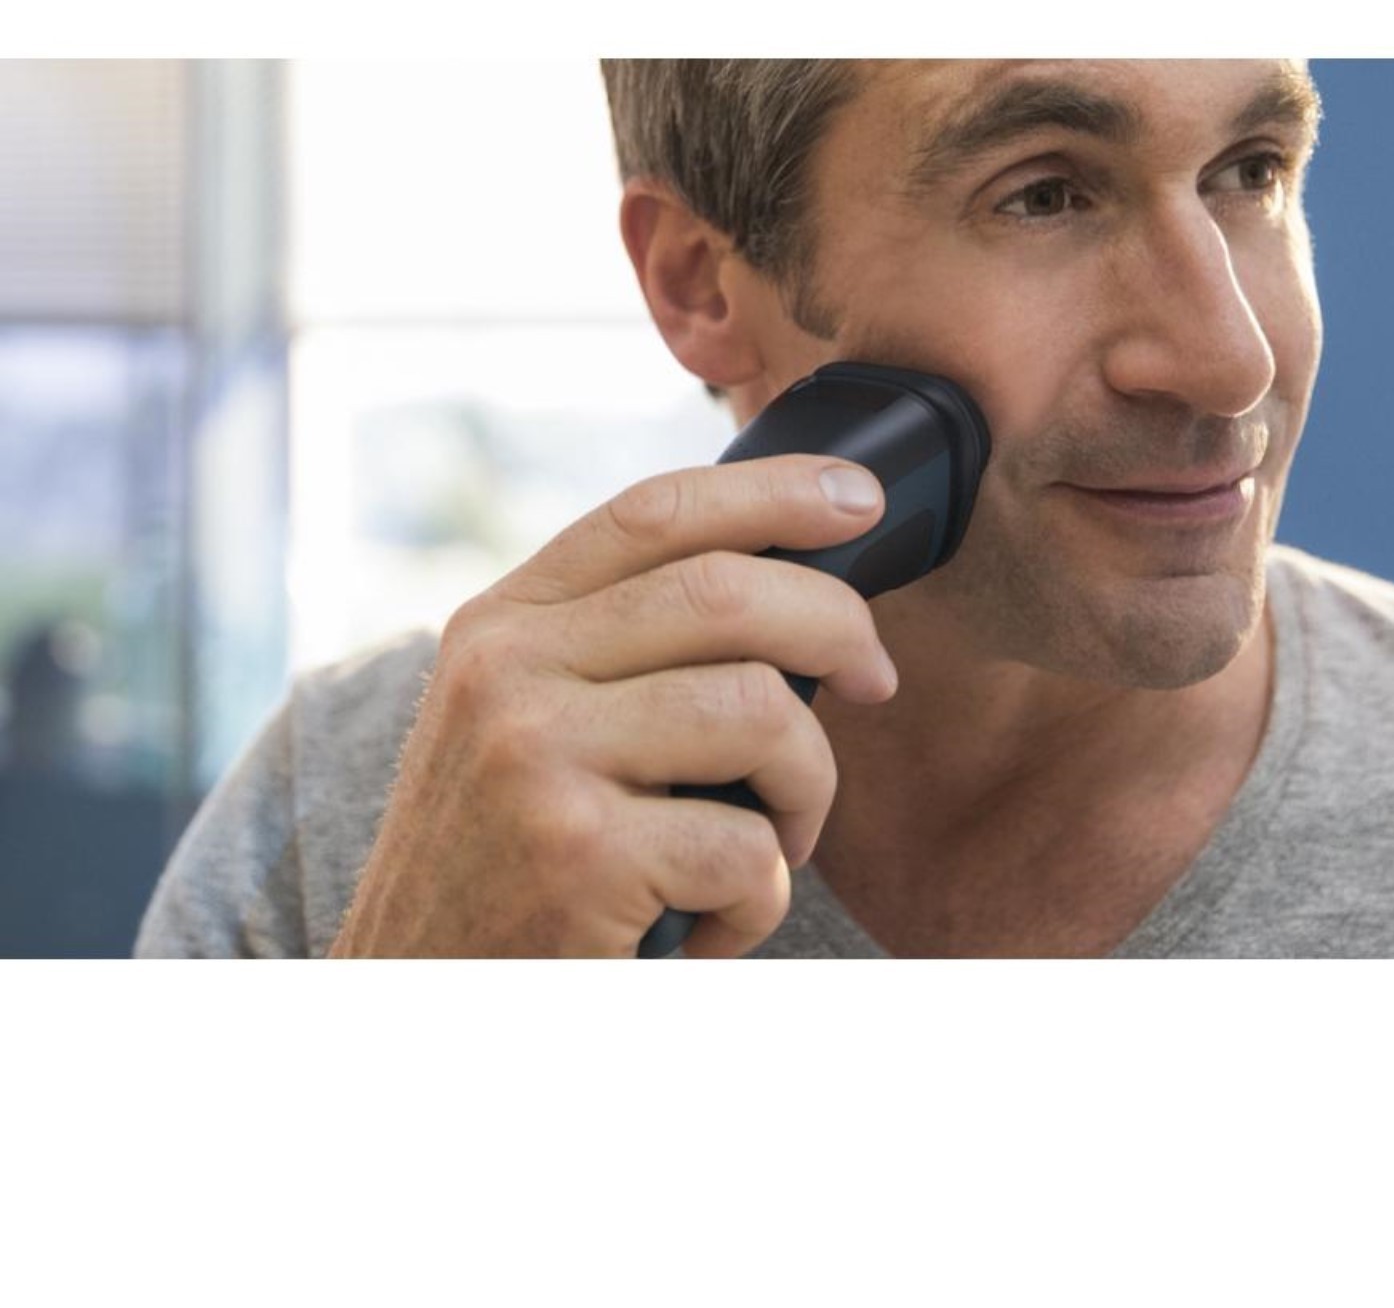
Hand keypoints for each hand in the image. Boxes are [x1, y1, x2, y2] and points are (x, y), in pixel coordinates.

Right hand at [326, 456, 896, 957]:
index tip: (859, 499)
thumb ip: (622, 647)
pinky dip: (760, 900)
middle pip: (728, 592)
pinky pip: (749, 846)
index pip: (655, 513)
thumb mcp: (528, 724)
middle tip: (875, 680)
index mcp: (502, 623)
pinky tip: (709, 926)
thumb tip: (792, 591)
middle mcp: (507, 670)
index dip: (776, 490)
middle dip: (839, 627)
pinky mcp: (576, 855)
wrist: (414, 1006)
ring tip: (773, 841)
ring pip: (762, 710)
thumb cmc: (508, 865)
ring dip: (808, 786)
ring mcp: (535, 756)